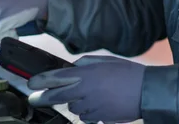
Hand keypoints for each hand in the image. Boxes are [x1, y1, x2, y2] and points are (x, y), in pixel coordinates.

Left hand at [27, 55, 144, 122]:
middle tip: (33, 99)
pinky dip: (86, 111)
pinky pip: (86, 116)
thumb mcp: (104, 61)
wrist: (146, 91)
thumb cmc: (127, 73)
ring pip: (73, 108)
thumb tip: (72, 68)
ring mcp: (92, 107)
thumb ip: (85, 64)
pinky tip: (97, 104)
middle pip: (57, 97)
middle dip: (43, 98)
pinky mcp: (99, 118)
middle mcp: (85, 92)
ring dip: (73, 102)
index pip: (57, 78)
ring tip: (86, 95)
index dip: (42, 81)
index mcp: (86, 75)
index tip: (31, 83)